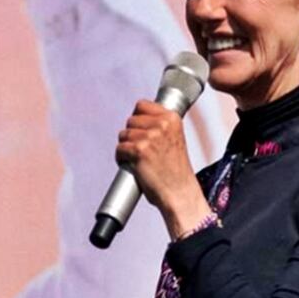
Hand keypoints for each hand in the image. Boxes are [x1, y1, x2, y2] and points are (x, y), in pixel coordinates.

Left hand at [116, 100, 212, 238]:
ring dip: (126, 147)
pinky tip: (131, 164)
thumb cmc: (176, 171)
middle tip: (140, 149)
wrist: (179, 192)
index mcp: (172, 119)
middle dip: (131, 135)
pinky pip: (119, 149)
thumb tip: (139, 119)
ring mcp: (150, 137)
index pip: (142, 105)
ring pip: (123, 134)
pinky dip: (121, 158)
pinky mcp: (139, 151)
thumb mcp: (174, 139)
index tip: (140, 129)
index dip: (137, 118)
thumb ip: (161, 126)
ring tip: (137, 159)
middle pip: (130, 120)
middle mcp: (162, 125)